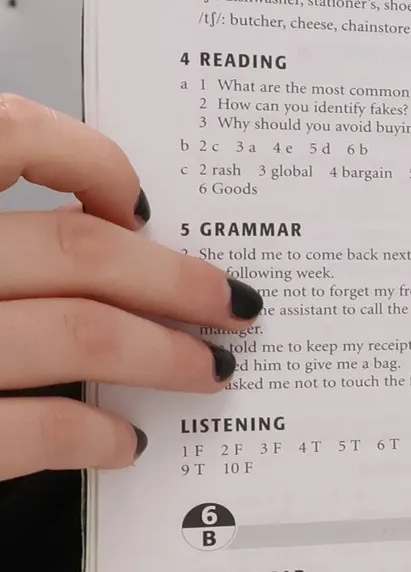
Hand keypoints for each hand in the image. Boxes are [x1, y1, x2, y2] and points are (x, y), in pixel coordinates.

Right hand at [0, 94, 260, 480]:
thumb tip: (86, 229)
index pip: (1, 133)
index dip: (86, 157)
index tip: (133, 201)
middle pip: (72, 247)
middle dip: (174, 277)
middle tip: (227, 300)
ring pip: (78, 332)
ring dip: (165, 352)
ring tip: (205, 368)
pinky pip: (36, 430)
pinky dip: (95, 432)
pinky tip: (120, 438)